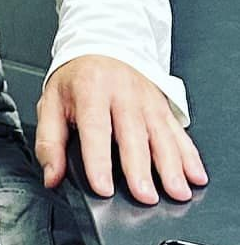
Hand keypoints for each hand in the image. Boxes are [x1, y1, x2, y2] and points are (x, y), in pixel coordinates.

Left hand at [35, 54, 207, 203]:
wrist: (100, 48)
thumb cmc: (75, 80)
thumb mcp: (50, 103)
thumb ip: (49, 142)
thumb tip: (51, 176)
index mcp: (90, 91)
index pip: (95, 129)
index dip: (98, 160)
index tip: (103, 187)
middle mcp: (122, 94)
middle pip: (133, 135)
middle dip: (140, 169)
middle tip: (145, 196)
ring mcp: (146, 100)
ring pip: (161, 135)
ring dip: (171, 166)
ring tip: (175, 191)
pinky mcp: (163, 106)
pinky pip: (178, 132)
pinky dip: (189, 155)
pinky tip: (194, 174)